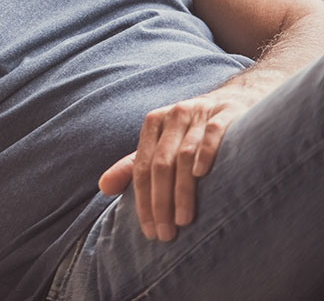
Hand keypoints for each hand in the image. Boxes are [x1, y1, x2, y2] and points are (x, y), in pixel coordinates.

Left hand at [98, 91, 251, 241]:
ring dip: (182, 190)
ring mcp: (199, 114)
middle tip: (166, 233)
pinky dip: (204, 153)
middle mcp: (173, 116)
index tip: (149, 231)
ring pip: (184, 155)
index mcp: (153, 123)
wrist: (233, 101)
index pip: (141, 166)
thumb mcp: (159, 145)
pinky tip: (200, 175)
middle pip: (160, 163)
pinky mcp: (225, 115)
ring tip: (184, 220)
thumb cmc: (190, 131)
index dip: (143, 200)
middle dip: (161, 201)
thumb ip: (132, 166)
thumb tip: (103, 187)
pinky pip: (212, 134)